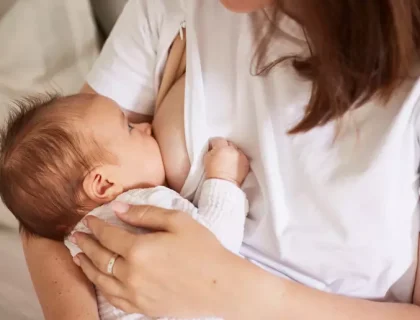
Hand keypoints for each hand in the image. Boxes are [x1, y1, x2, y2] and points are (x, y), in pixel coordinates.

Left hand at [70, 203, 253, 317]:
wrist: (221, 285)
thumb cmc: (204, 249)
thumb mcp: (178, 221)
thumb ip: (146, 213)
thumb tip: (118, 208)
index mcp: (140, 249)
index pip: (108, 235)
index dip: (96, 226)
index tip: (88, 220)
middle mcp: (132, 274)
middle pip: (99, 257)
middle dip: (85, 244)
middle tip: (76, 236)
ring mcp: (136, 294)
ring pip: (101, 279)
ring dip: (86, 266)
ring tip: (77, 257)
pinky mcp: (143, 308)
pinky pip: (113, 298)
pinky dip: (101, 287)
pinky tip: (98, 280)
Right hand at [205, 138, 249, 185]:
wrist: (222, 184)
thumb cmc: (213, 174)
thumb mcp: (207, 158)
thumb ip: (211, 150)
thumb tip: (213, 148)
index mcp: (222, 148)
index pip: (218, 140)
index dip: (214, 143)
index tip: (213, 146)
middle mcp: (233, 150)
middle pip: (228, 143)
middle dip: (224, 147)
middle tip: (220, 154)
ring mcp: (240, 156)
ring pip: (236, 149)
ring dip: (232, 152)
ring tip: (228, 160)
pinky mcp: (246, 162)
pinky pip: (242, 156)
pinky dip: (238, 159)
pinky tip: (233, 164)